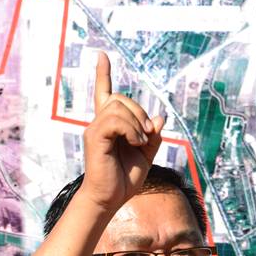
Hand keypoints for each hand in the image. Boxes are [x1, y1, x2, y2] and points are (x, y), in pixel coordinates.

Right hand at [80, 51, 164, 214]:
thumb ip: (152, 137)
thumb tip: (160, 118)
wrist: (109, 199)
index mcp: (110, 126)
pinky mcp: (95, 137)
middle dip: (140, 112)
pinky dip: (131, 129)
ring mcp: (95, 129)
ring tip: (141, 142)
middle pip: (121, 98)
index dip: (102, 74)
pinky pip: (116, 120)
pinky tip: (135, 143)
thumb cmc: (123, 180)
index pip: (104, 94)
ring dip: (137, 122)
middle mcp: (99, 124)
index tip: (102, 56)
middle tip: (149, 134)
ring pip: (119, 107)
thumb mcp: (145, 156)